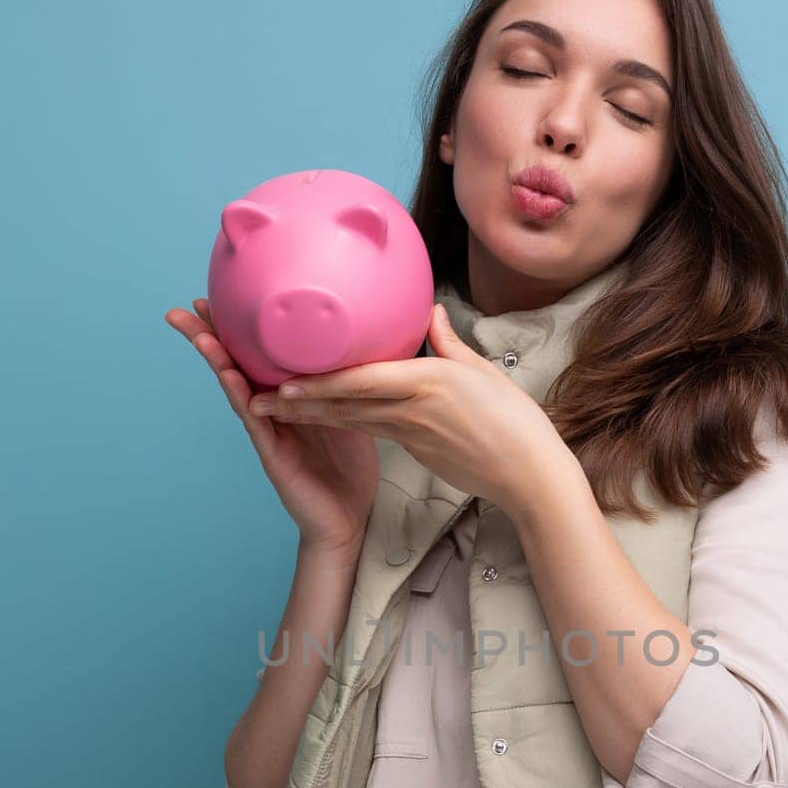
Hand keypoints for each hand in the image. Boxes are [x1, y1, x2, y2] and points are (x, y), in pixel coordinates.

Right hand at [164, 298, 378, 556]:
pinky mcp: (274, 455)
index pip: (258, 355)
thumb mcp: (354, 412)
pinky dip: (242, 397)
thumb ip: (348, 382)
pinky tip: (230, 376)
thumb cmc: (350, 469)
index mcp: (289, 398)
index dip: (239, 327)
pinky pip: (256, 421)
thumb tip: (366, 341)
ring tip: (197, 333)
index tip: (222, 293)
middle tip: (184, 309)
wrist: (348, 520)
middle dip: (209, 337)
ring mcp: (269, 431)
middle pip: (234, 366)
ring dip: (216, 361)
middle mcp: (272, 411)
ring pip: (236, 389)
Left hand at [245, 304, 573, 517]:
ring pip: (353, 422)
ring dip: (312, 417)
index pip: (362, 380)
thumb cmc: (516, 422)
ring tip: (275, 410)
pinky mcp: (417, 454)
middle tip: (257, 398)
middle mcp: (413, 410)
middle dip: (299, 403)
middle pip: (345, 405)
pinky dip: (345, 424)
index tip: (284, 379)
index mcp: (429, 382)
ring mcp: (413, 436)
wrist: (530, 476)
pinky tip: (325, 419)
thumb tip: (428, 312)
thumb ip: (447, 342)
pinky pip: (375, 432)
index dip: (320, 382)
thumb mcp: (482, 372)